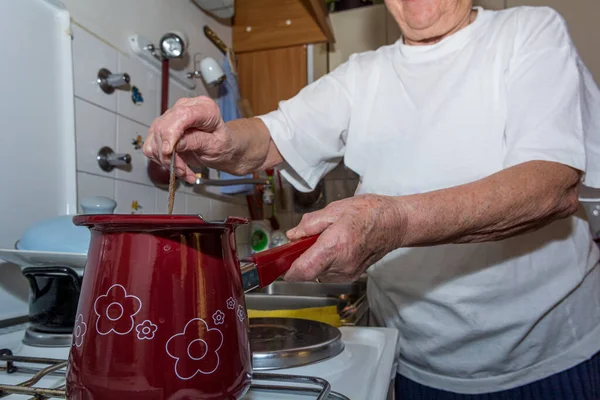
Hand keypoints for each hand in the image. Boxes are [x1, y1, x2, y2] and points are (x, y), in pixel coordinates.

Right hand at [143, 96, 233, 183]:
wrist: (221, 149)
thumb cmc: (222, 145)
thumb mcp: (216, 145)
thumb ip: (196, 141)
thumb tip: (175, 144)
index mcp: (203, 107)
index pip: (182, 114)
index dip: (171, 133)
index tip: (168, 151)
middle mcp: (184, 108)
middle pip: (164, 128)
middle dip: (170, 155)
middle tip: (183, 170)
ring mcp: (171, 118)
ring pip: (155, 140)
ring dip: (167, 161)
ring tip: (184, 171)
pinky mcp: (162, 131)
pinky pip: (151, 147)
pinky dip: (161, 161)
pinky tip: (176, 167)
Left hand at [284, 194, 403, 282]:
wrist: (395, 223)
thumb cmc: (370, 213)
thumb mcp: (334, 209)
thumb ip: (309, 224)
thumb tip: (292, 236)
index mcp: (334, 246)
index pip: (302, 271)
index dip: (287, 270)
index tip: (281, 262)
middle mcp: (341, 265)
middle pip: (308, 272)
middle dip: (302, 257)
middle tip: (308, 239)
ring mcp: (348, 273)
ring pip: (317, 273)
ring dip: (315, 260)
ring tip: (328, 240)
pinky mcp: (352, 275)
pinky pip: (329, 273)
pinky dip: (326, 262)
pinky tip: (336, 246)